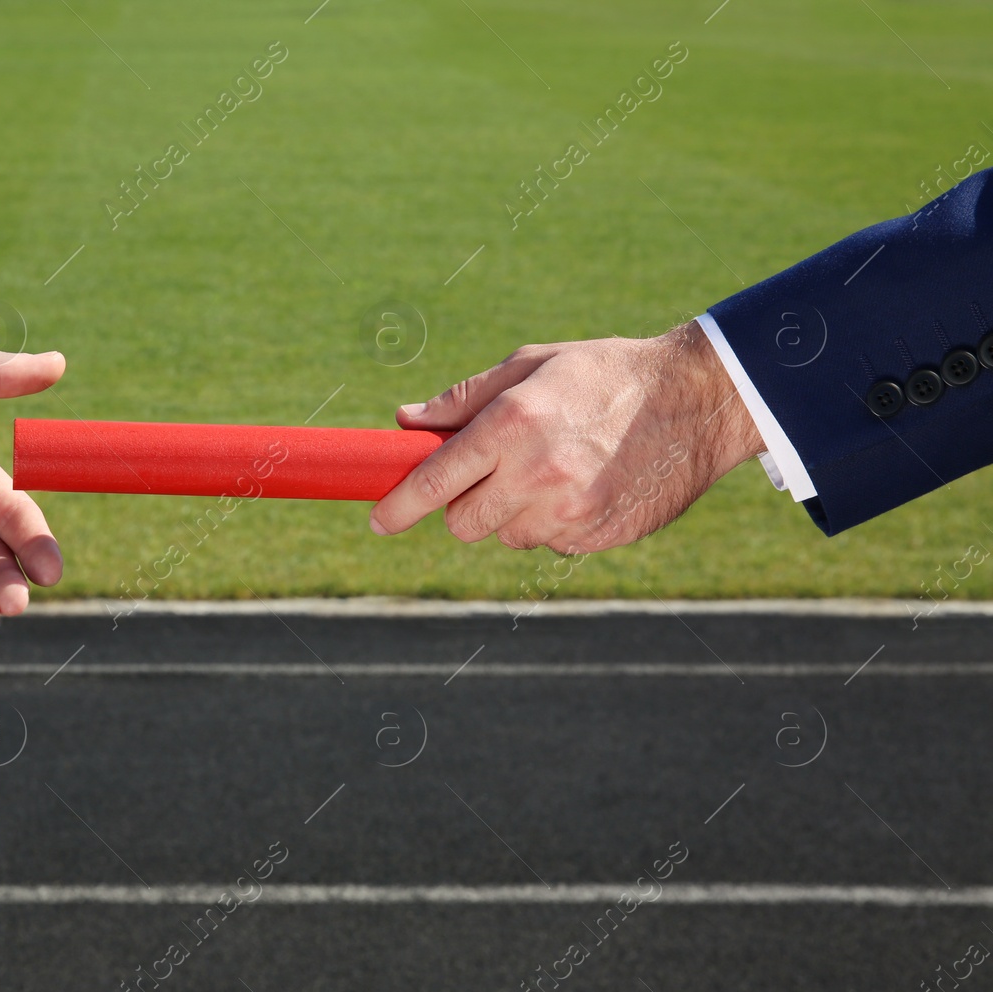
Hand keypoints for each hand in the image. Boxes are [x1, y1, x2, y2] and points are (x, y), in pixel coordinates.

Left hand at [368, 321, 764, 553]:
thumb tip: (404, 423)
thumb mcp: (529, 366)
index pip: (435, 481)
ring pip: (506, 537)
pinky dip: (555, 522)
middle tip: (491, 475)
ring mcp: (571, 510)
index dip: (398, 507)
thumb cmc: (601, 374)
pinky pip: (550, 543)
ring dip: (515, 514)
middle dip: (465, 505)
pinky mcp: (597, 535)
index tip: (378, 521)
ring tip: (554, 470)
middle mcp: (537, 472)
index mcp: (512, 424)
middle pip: (463, 523)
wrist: (696, 400)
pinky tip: (585, 485)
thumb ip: (462, 401)